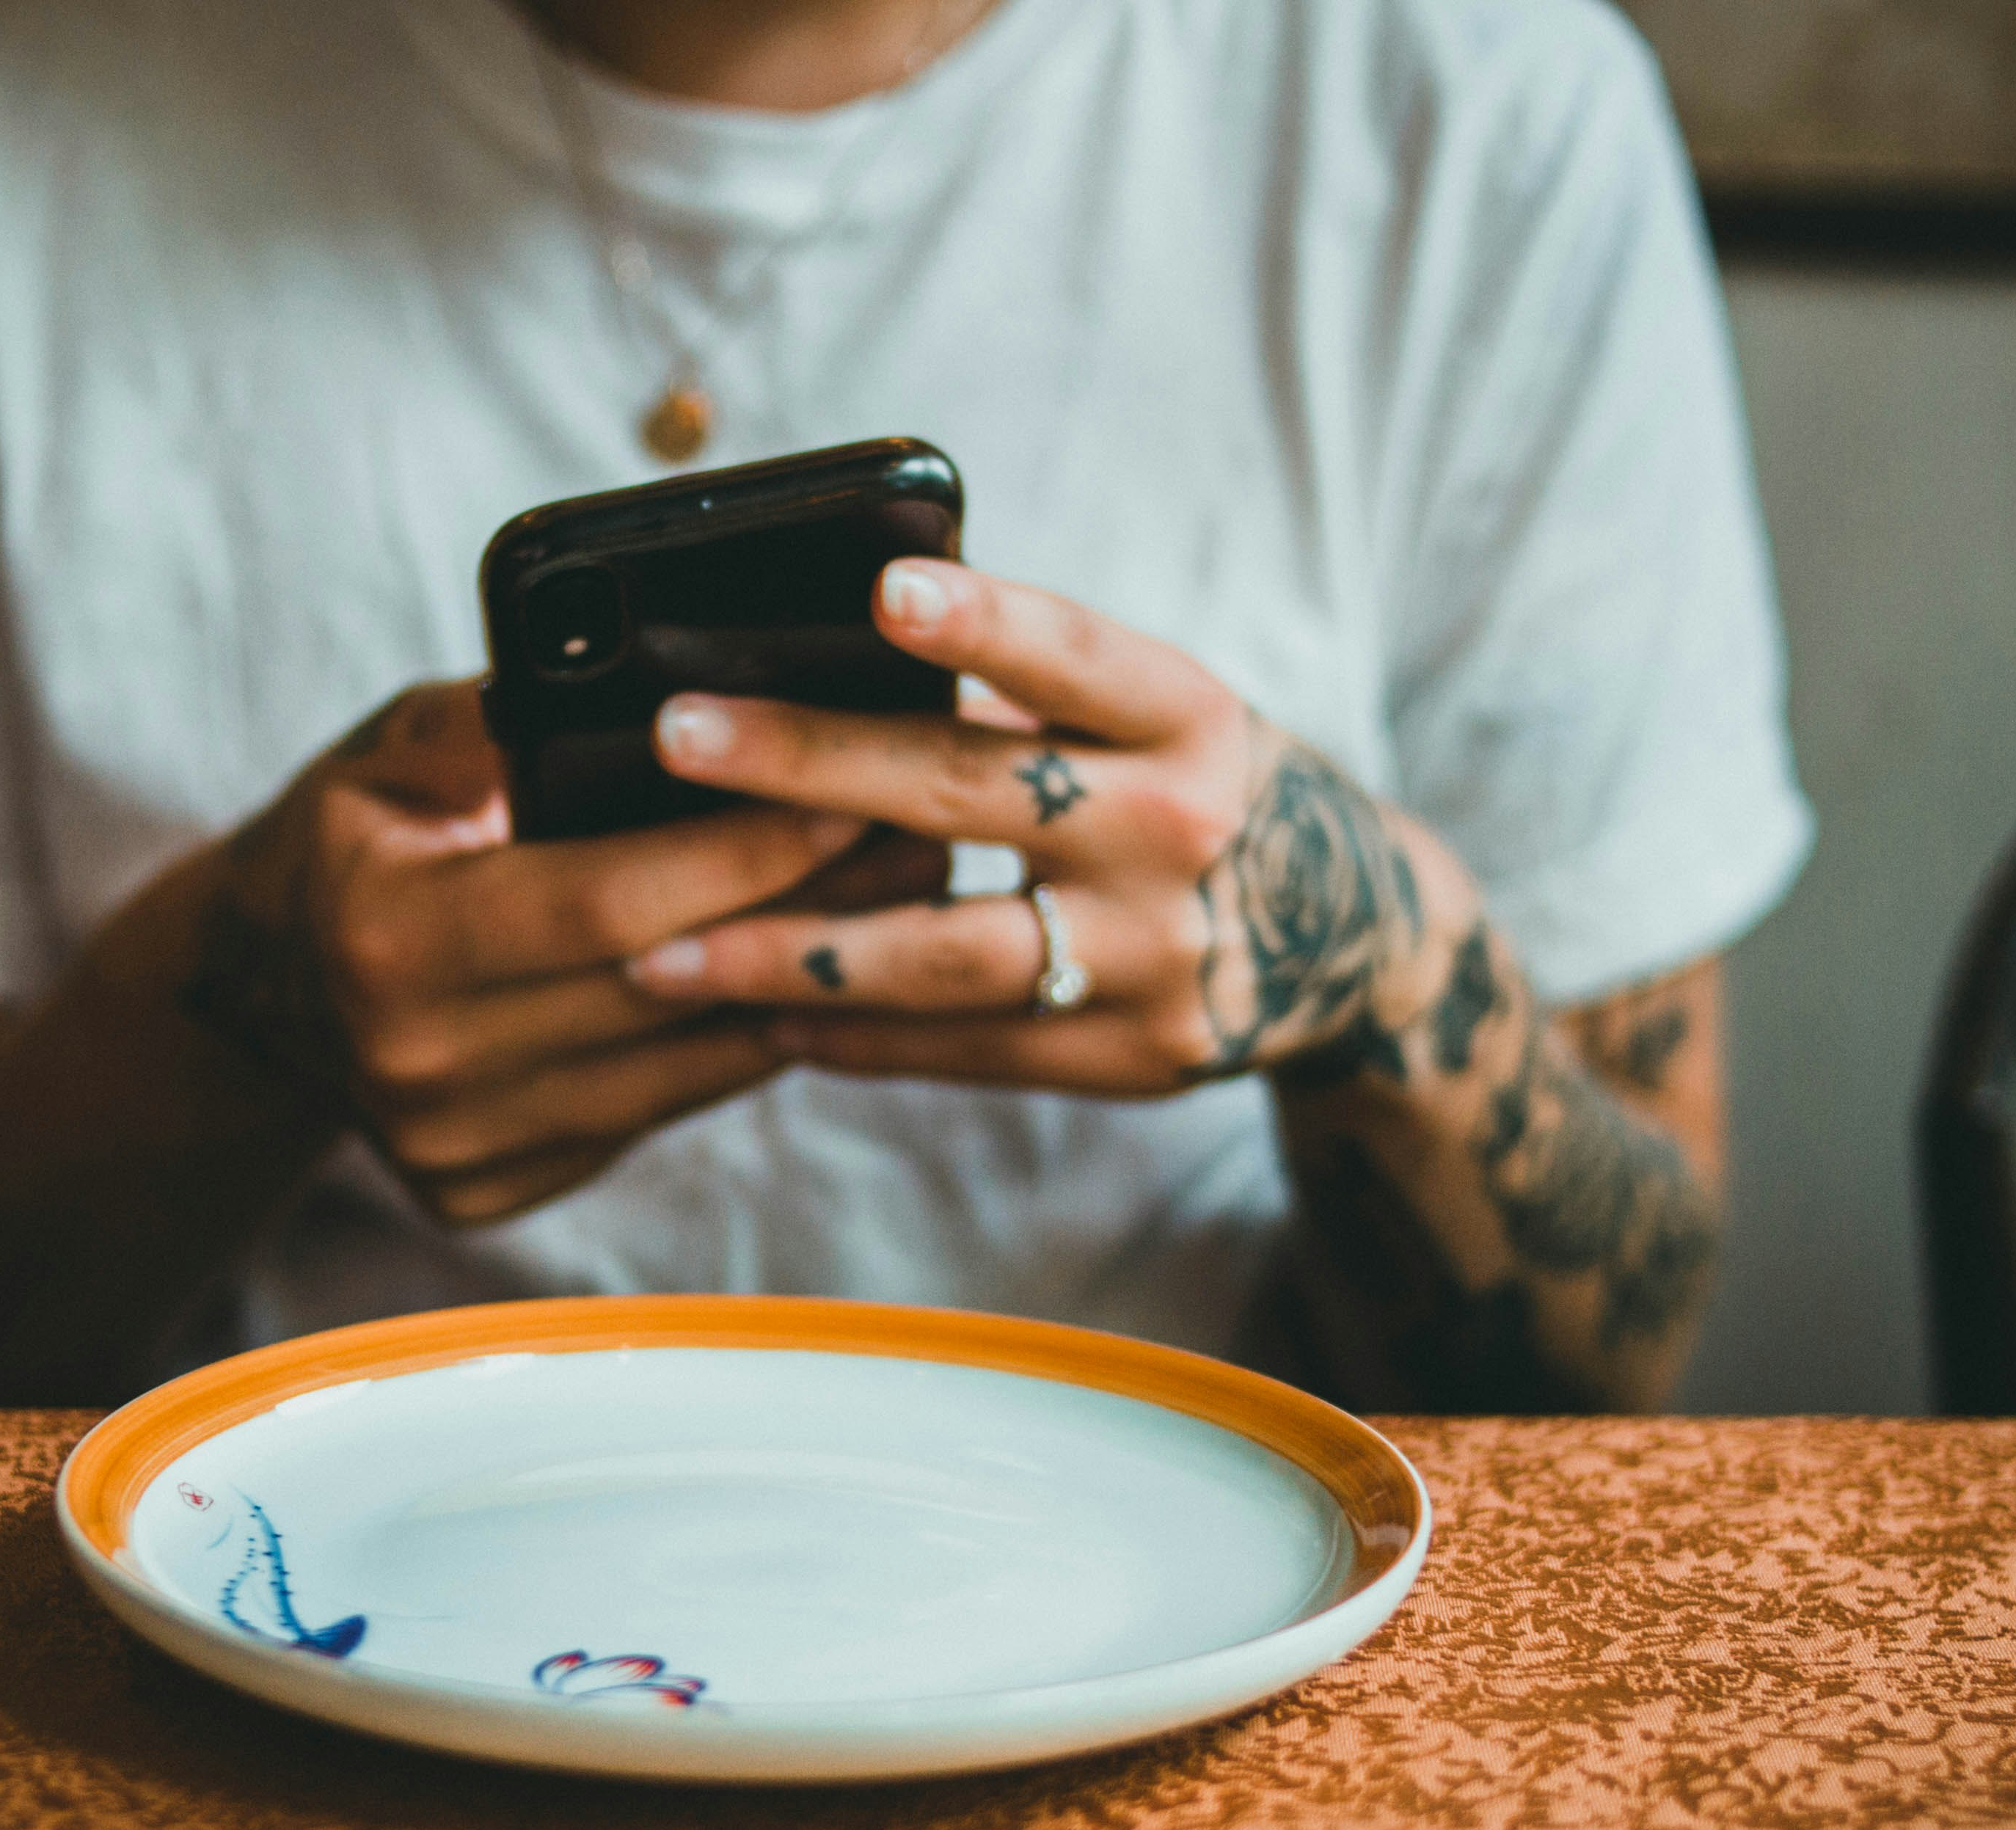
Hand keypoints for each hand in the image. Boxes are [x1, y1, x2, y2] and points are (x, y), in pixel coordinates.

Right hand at [179, 680, 866, 1224]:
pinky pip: (656, 1113)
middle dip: (808, 910)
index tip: (851, 790)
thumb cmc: (353, 840)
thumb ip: (493, 726)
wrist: (263, 993)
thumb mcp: (389, 753)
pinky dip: (737, 1048)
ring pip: (681, 1069)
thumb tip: (628, 690)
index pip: (609, 900)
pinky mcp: (491, 1189)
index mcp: (392, 939)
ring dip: (803, 986)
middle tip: (924, 840)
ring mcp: (457, 1144)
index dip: (741, 850)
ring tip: (903, 904)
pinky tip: (812, 982)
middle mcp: (421, 1063)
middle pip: (666, 989)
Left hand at [617, 561, 1478, 1096]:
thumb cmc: (1195, 787)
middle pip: (970, 797)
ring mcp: (1156, 953)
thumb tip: (830, 640)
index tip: (884, 590)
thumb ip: (1031, 689)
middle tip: (677, 738)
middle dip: (810, 766)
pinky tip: (753, 1022)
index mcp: (1187, 716)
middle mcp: (1177, 828)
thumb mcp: (1159, 714)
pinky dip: (854, 1037)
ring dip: (795, 954)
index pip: (1075, 658)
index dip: (984, 624)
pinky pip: (967, 1048)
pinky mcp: (1133, 1053)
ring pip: (949, 955)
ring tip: (662, 954)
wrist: (1352, 937)